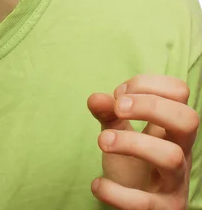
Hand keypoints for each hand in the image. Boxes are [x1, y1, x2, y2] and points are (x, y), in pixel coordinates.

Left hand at [87, 74, 199, 208]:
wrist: (135, 205)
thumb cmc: (133, 163)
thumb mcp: (119, 131)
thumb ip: (107, 112)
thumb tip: (96, 98)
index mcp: (172, 127)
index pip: (179, 91)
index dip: (147, 85)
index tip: (119, 95)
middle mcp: (182, 151)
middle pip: (188, 118)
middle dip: (150, 106)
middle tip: (118, 109)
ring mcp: (176, 183)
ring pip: (171, 157)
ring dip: (131, 143)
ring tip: (103, 140)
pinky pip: (145, 203)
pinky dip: (115, 192)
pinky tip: (97, 184)